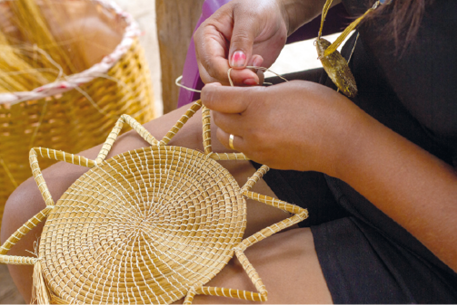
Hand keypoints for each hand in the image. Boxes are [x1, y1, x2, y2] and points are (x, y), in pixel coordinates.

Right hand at [194, 0, 288, 85]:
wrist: (273, 16)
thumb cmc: (258, 9)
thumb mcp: (251, 17)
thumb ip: (242, 39)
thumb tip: (235, 64)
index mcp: (206, 36)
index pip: (211, 63)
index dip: (229, 73)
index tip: (251, 75)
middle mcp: (208, 53)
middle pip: (213, 79)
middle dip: (236, 81)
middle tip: (257, 74)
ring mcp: (220, 65)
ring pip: (223, 87)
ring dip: (243, 84)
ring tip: (259, 65)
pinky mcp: (233, 74)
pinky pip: (236, 88)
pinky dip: (248, 86)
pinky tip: (259, 71)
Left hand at [202, 81, 364, 175]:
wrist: (344, 142)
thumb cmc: (323, 107)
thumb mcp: (288, 88)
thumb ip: (258, 92)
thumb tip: (240, 95)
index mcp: (257, 105)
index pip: (214, 98)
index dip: (212, 89)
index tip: (219, 85)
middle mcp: (251, 129)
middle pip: (217, 118)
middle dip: (220, 106)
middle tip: (232, 97)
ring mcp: (257, 149)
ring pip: (225, 137)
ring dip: (228, 124)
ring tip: (243, 114)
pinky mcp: (264, 161)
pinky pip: (242, 148)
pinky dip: (242, 137)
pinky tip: (259, 128)